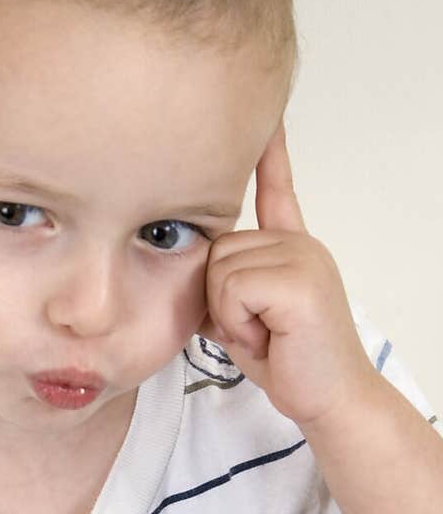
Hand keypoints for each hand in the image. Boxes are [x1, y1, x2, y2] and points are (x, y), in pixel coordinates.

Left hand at [199, 122, 374, 429]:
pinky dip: (237, 322)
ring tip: (262, 333)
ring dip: (228, 314)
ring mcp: (302, 256)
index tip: (266, 115)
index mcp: (290, 246)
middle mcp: (298, 242)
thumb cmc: (287, 362)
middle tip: (254, 329)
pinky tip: (266, 337)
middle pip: (216, 247)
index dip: (269, 152)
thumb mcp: (244, 317)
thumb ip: (224, 285)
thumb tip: (185, 269)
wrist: (328, 399)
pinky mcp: (298, 278)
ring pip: (219, 269)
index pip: (277, 188)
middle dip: (219, 299)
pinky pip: (232, 289)